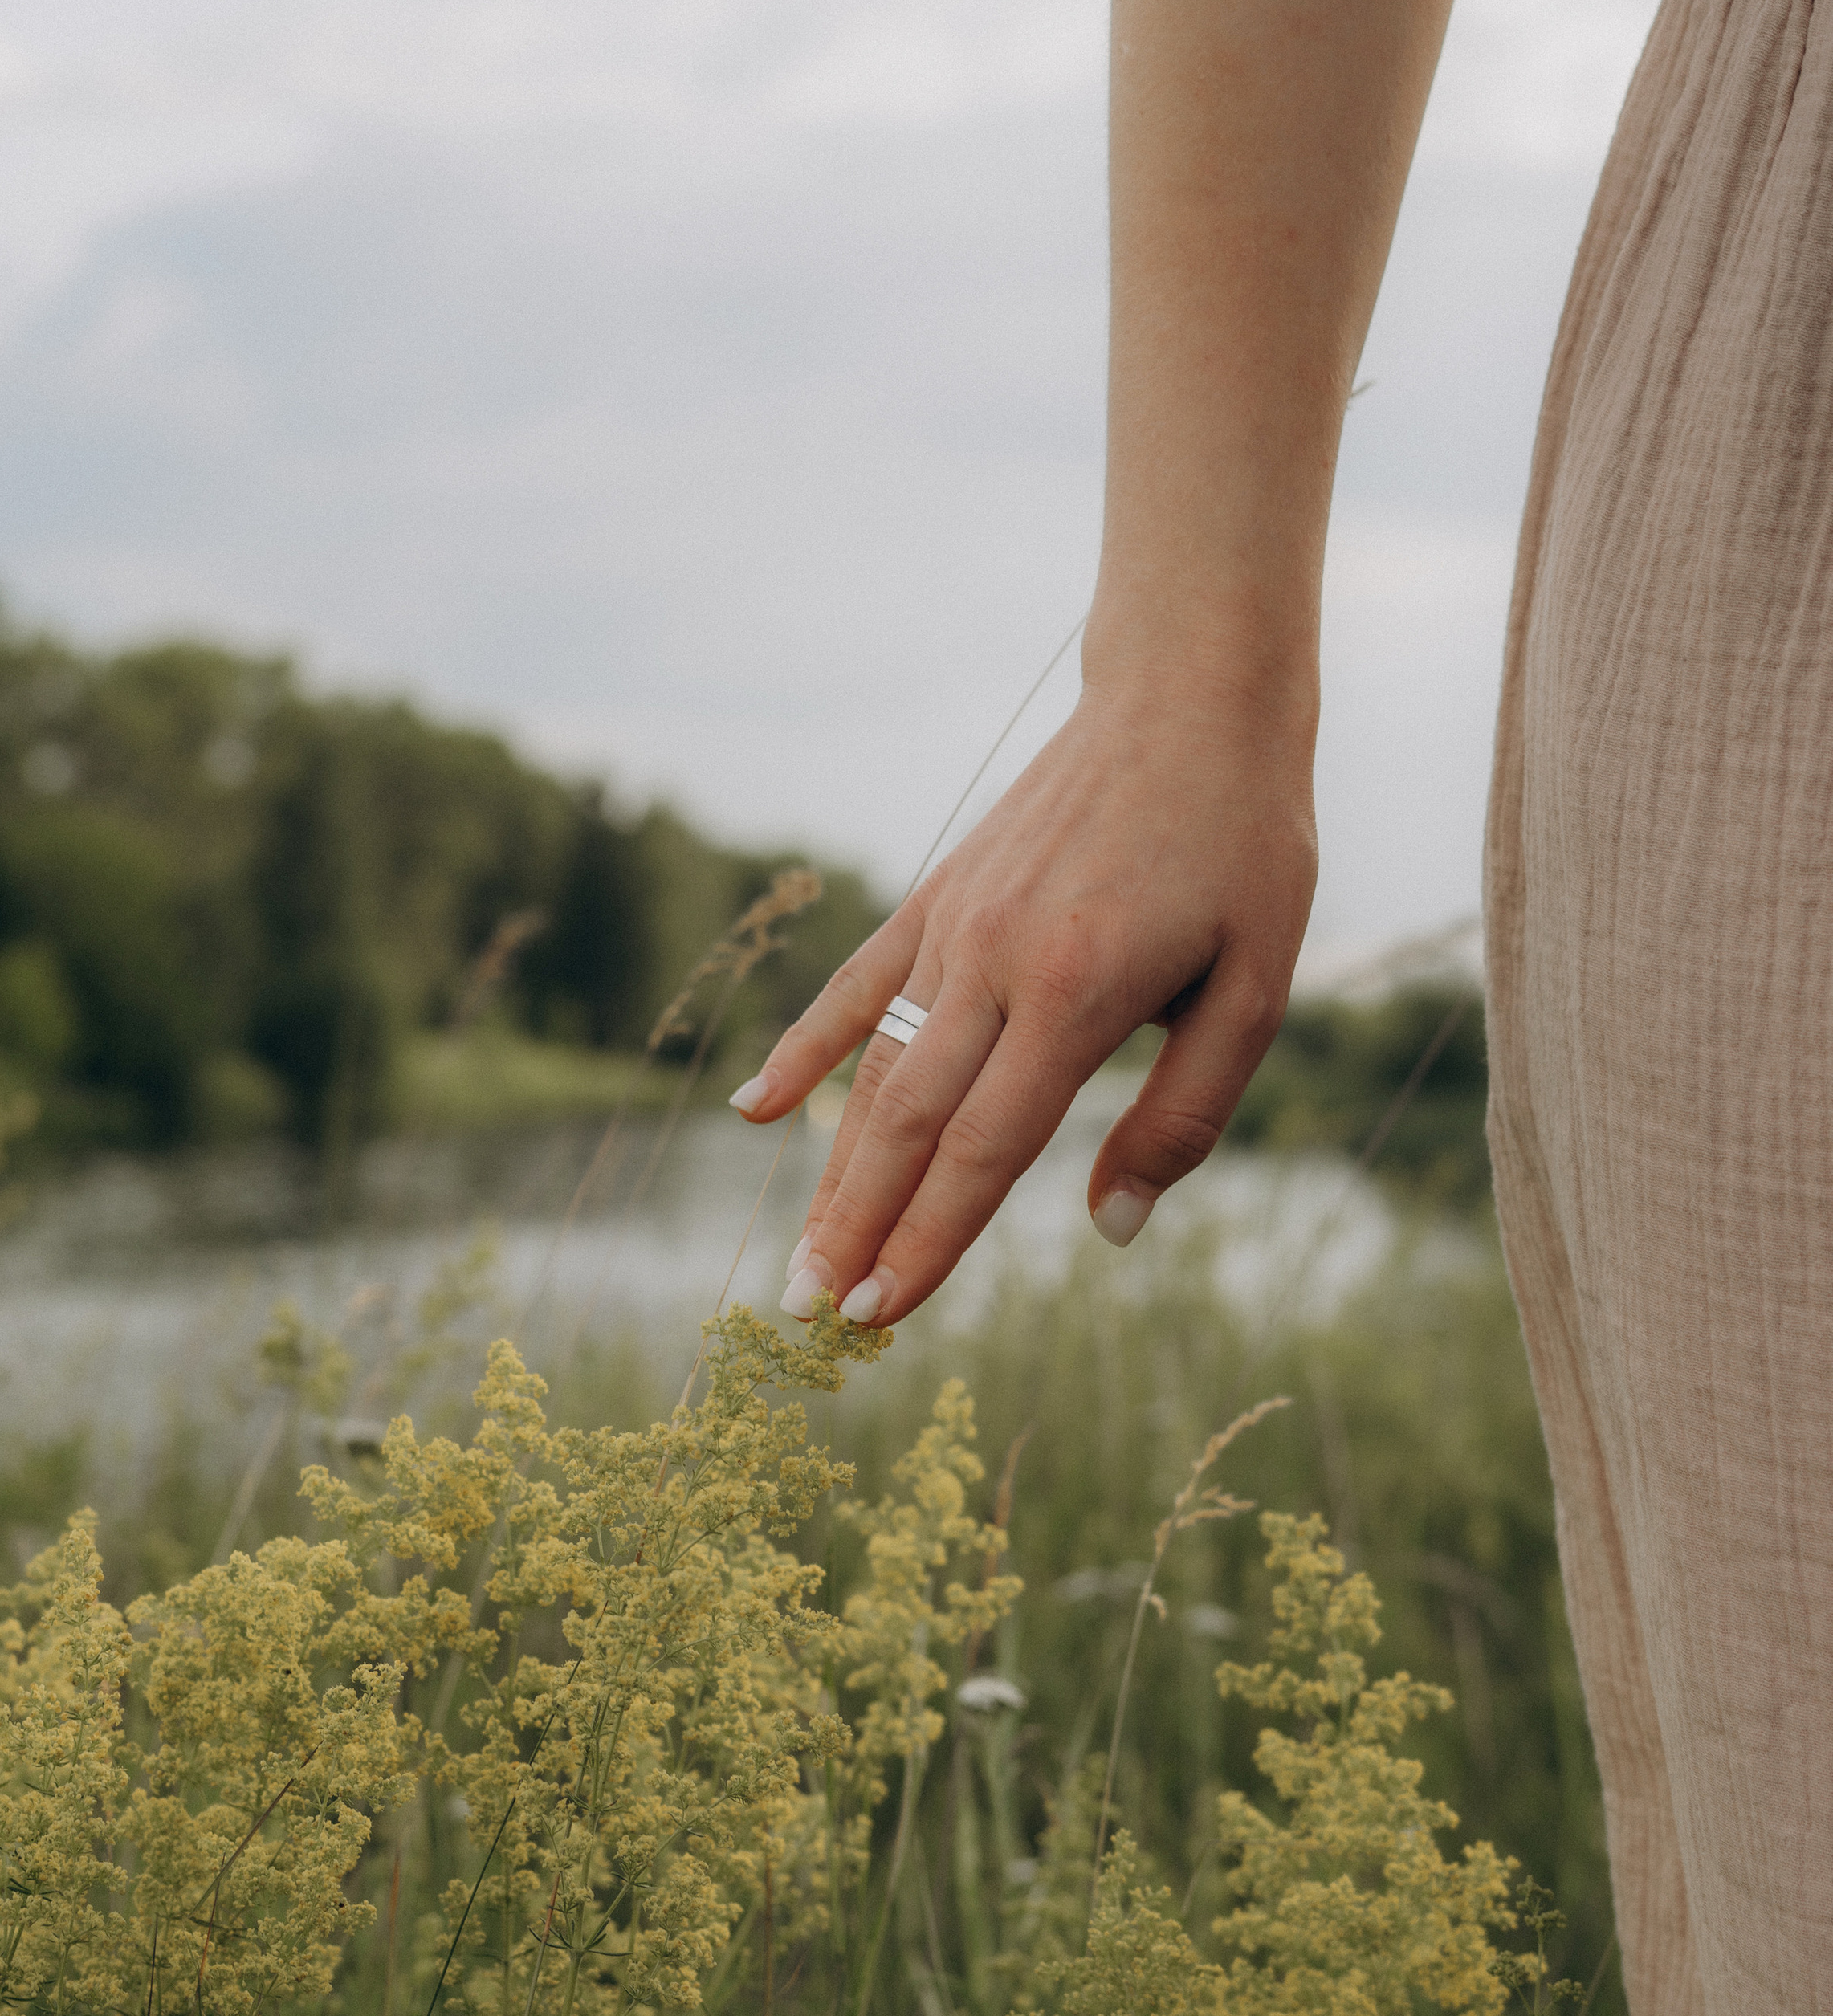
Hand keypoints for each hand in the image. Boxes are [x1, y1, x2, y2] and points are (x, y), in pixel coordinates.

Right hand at [727, 666, 1316, 1324]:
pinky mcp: (939, 894)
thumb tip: (1113, 1227)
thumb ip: (1185, 1113)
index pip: (983, 1148)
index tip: (881, 1314)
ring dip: (835, 1172)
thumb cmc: (1243, 846)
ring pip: (876, 1070)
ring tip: (801, 1259)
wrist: (1191, 697)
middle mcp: (995, 961)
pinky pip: (857, 986)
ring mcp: (954, 925)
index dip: (929, 1240)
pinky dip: (805, 1050)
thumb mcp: (1258, 987)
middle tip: (814, 1318)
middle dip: (858, 1230)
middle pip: (908, 1124)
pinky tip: (757, 1111)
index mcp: (1077, 994)